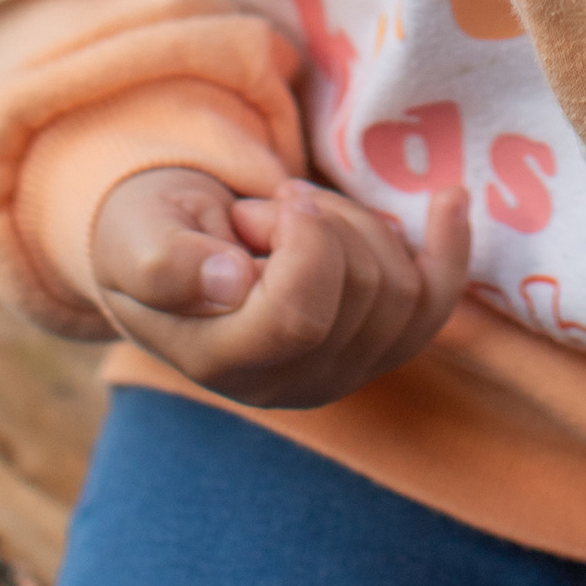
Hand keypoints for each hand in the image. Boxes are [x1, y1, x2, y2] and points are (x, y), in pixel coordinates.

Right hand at [87, 166, 473, 408]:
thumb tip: (233, 282)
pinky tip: (451, 199)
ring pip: (401, 289)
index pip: (300, 317)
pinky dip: (450, 248)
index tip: (274, 202)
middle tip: (268, 209)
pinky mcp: (376, 348)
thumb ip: (165, 261)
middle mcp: (289, 386)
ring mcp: (341, 373)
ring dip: (356, 223)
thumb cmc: (149, 233)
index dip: (306, 243)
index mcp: (222, 362)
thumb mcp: (134, 234)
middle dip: (325, 221)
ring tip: (296, 215)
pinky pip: (435, 305)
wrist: (171, 245)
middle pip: (363, 294)